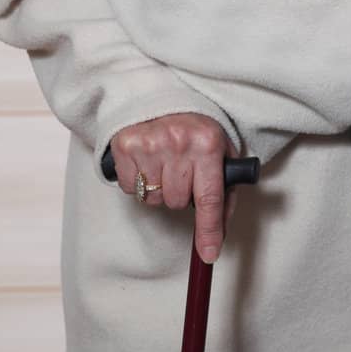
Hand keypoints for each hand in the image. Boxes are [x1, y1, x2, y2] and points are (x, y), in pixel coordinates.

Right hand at [110, 113, 230, 263]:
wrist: (163, 98)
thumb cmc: (197, 130)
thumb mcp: (222, 151)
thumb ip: (225, 190)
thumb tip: (219, 231)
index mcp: (208, 144)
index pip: (210, 197)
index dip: (209, 229)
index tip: (210, 253)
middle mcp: (179, 143)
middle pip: (177, 202)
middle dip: (181, 196)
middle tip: (183, 173)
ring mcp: (149, 144)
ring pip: (153, 199)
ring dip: (159, 190)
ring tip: (165, 166)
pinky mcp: (124, 145)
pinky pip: (129, 189)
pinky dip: (138, 183)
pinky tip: (147, 164)